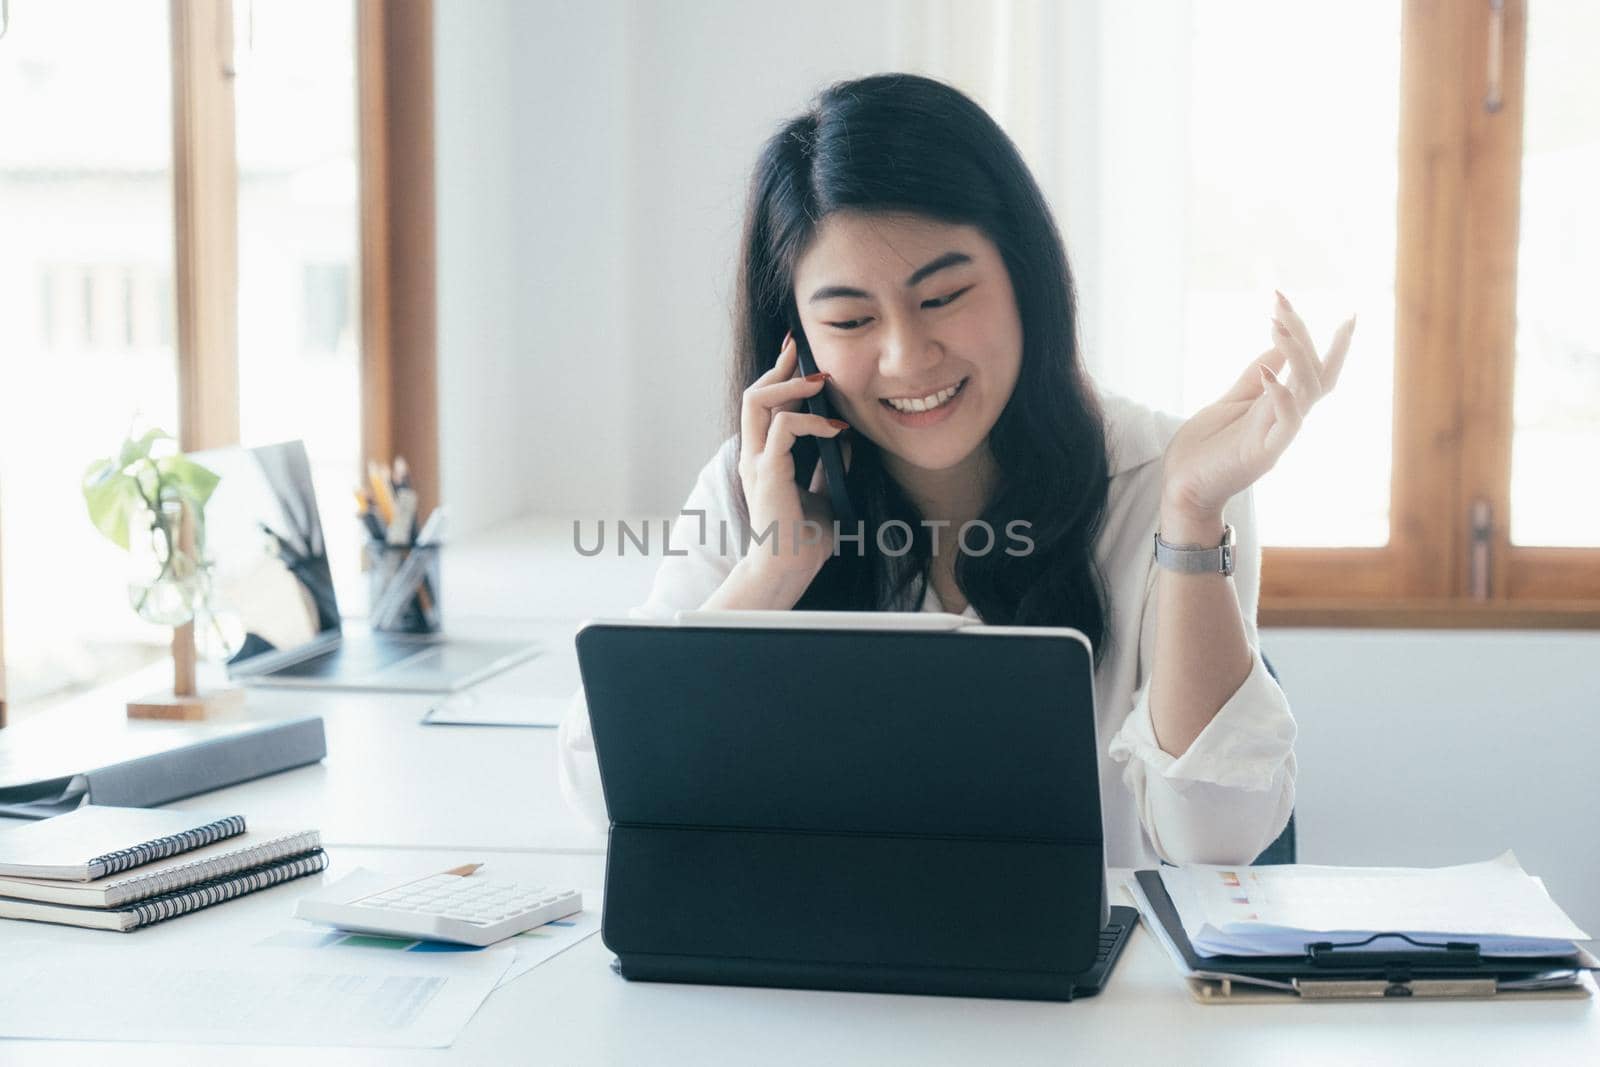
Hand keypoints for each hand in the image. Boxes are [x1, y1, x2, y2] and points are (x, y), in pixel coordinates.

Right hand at [736, 332, 850, 595]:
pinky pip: (785, 429)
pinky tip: (835, 427)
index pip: (765, 405)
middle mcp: (754, 454)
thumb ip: (830, 465)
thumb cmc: (803, 539)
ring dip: (790, 385)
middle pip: (755, 393)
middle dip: (780, 367)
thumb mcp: (825, 493)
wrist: (788, 570)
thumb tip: (846, 436)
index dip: (781, 376)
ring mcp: (757, 462)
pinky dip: (811, 420)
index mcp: (763, 457)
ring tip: (820, 380)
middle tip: (802, 349)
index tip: (799, 355)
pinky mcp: (767, 472)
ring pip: (758, 401)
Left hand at [1160, 292, 1355, 531]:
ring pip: (1306, 391)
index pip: (1316, 370)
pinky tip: (1268, 372)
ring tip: (1276, 324)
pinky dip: (1281, 395)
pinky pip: (1286, 423)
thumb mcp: (1229, 401)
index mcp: (1279, 407)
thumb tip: (1279, 345)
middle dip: (1304, 335)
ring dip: (1296, 355)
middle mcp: (1286, 419)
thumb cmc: (1204, 449)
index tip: (1345, 311)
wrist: (1181, 489)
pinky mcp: (1264, 455)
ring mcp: (1278, 437)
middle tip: (1281, 302)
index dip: (1329, 341)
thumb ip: (1254, 376)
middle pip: (1315, 373)